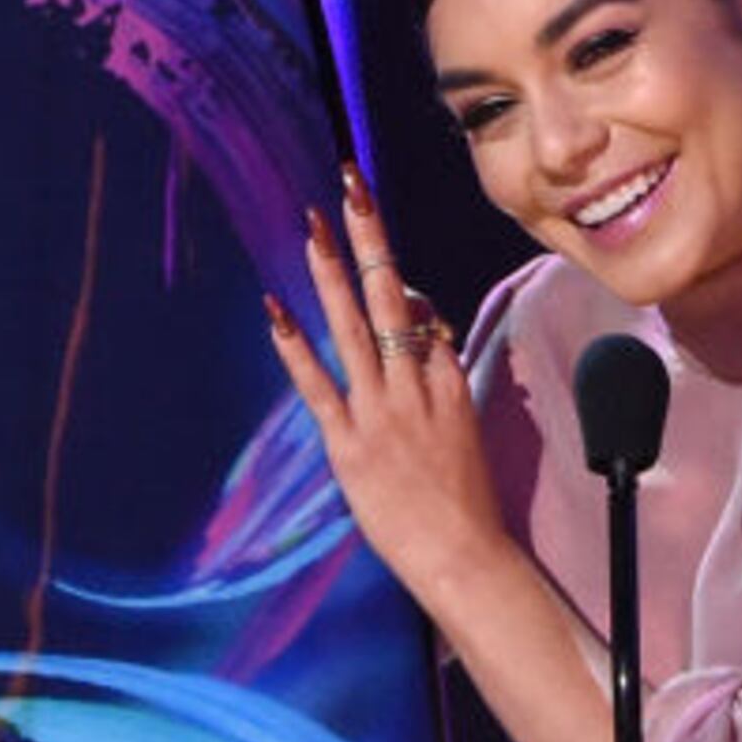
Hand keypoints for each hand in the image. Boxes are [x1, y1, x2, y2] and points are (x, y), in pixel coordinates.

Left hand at [264, 173, 511, 611]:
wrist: (464, 558)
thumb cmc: (465, 505)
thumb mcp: (467, 433)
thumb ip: (445, 378)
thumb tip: (427, 327)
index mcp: (450, 383)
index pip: (425, 317)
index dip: (407, 293)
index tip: (393, 276)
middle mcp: (416, 386)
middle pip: (394, 295)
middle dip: (371, 237)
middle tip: (351, 184)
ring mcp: (382, 412)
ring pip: (356, 325)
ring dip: (332, 270)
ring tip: (312, 224)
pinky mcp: (350, 443)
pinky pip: (318, 384)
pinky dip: (294, 346)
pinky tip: (274, 310)